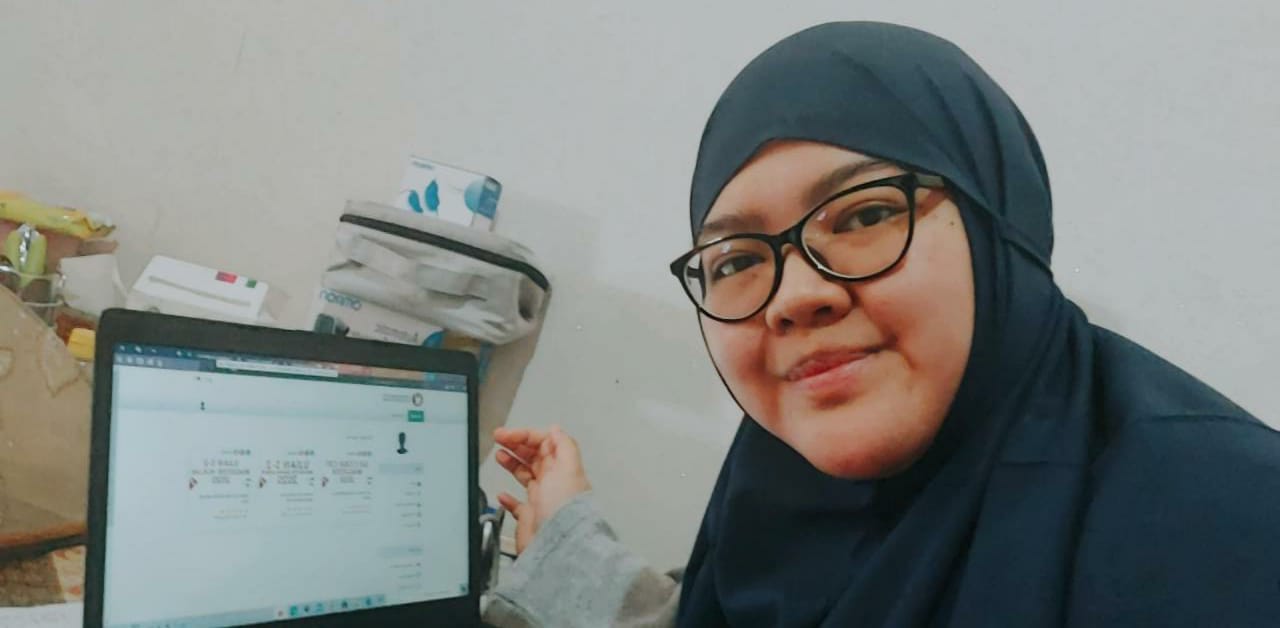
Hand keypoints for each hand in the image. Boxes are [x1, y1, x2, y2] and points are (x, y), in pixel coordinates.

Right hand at [493, 425, 590, 553]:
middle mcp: (552, 482)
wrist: (559, 545)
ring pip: (525, 475)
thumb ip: (564, 445)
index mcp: (561, 468)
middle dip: (515, 445)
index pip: (542, 444)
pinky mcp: (530, 519)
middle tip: (499, 439)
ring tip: (500, 456)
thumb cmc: (564, 510)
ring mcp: (541, 500)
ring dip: (512, 464)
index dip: (523, 436)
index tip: (505, 435)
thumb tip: (556, 429)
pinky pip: (517, 506)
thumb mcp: (569, 468)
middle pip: (533, 456)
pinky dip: (508, 499)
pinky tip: (502, 495)